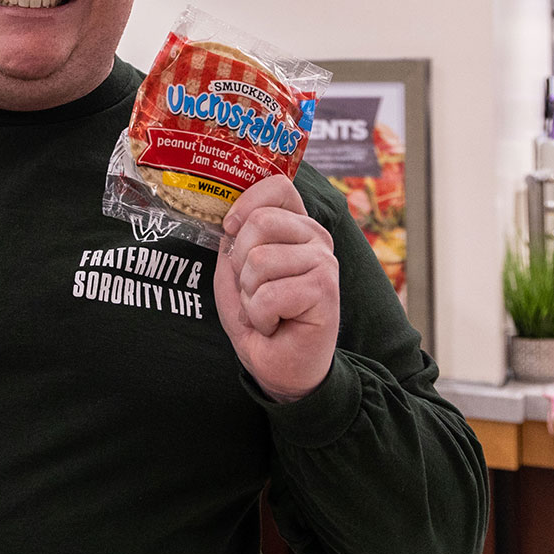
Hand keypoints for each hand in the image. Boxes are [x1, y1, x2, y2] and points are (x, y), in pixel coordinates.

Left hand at [211, 175, 339, 402]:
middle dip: (240, 263)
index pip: (278, 186)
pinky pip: (269, 293)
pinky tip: (276, 324)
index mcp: (296, 226)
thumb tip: (228, 219)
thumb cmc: (261, 318)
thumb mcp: (235, 274)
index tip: (230, 229)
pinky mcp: (325, 289)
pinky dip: (260, 316)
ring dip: (250, 295)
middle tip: (254, 289)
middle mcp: (315, 238)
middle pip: (260, 222)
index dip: (246, 202)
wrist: (282, 367)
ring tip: (267, 310)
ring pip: (260, 260)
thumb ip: (233, 242)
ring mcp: (324, 261)